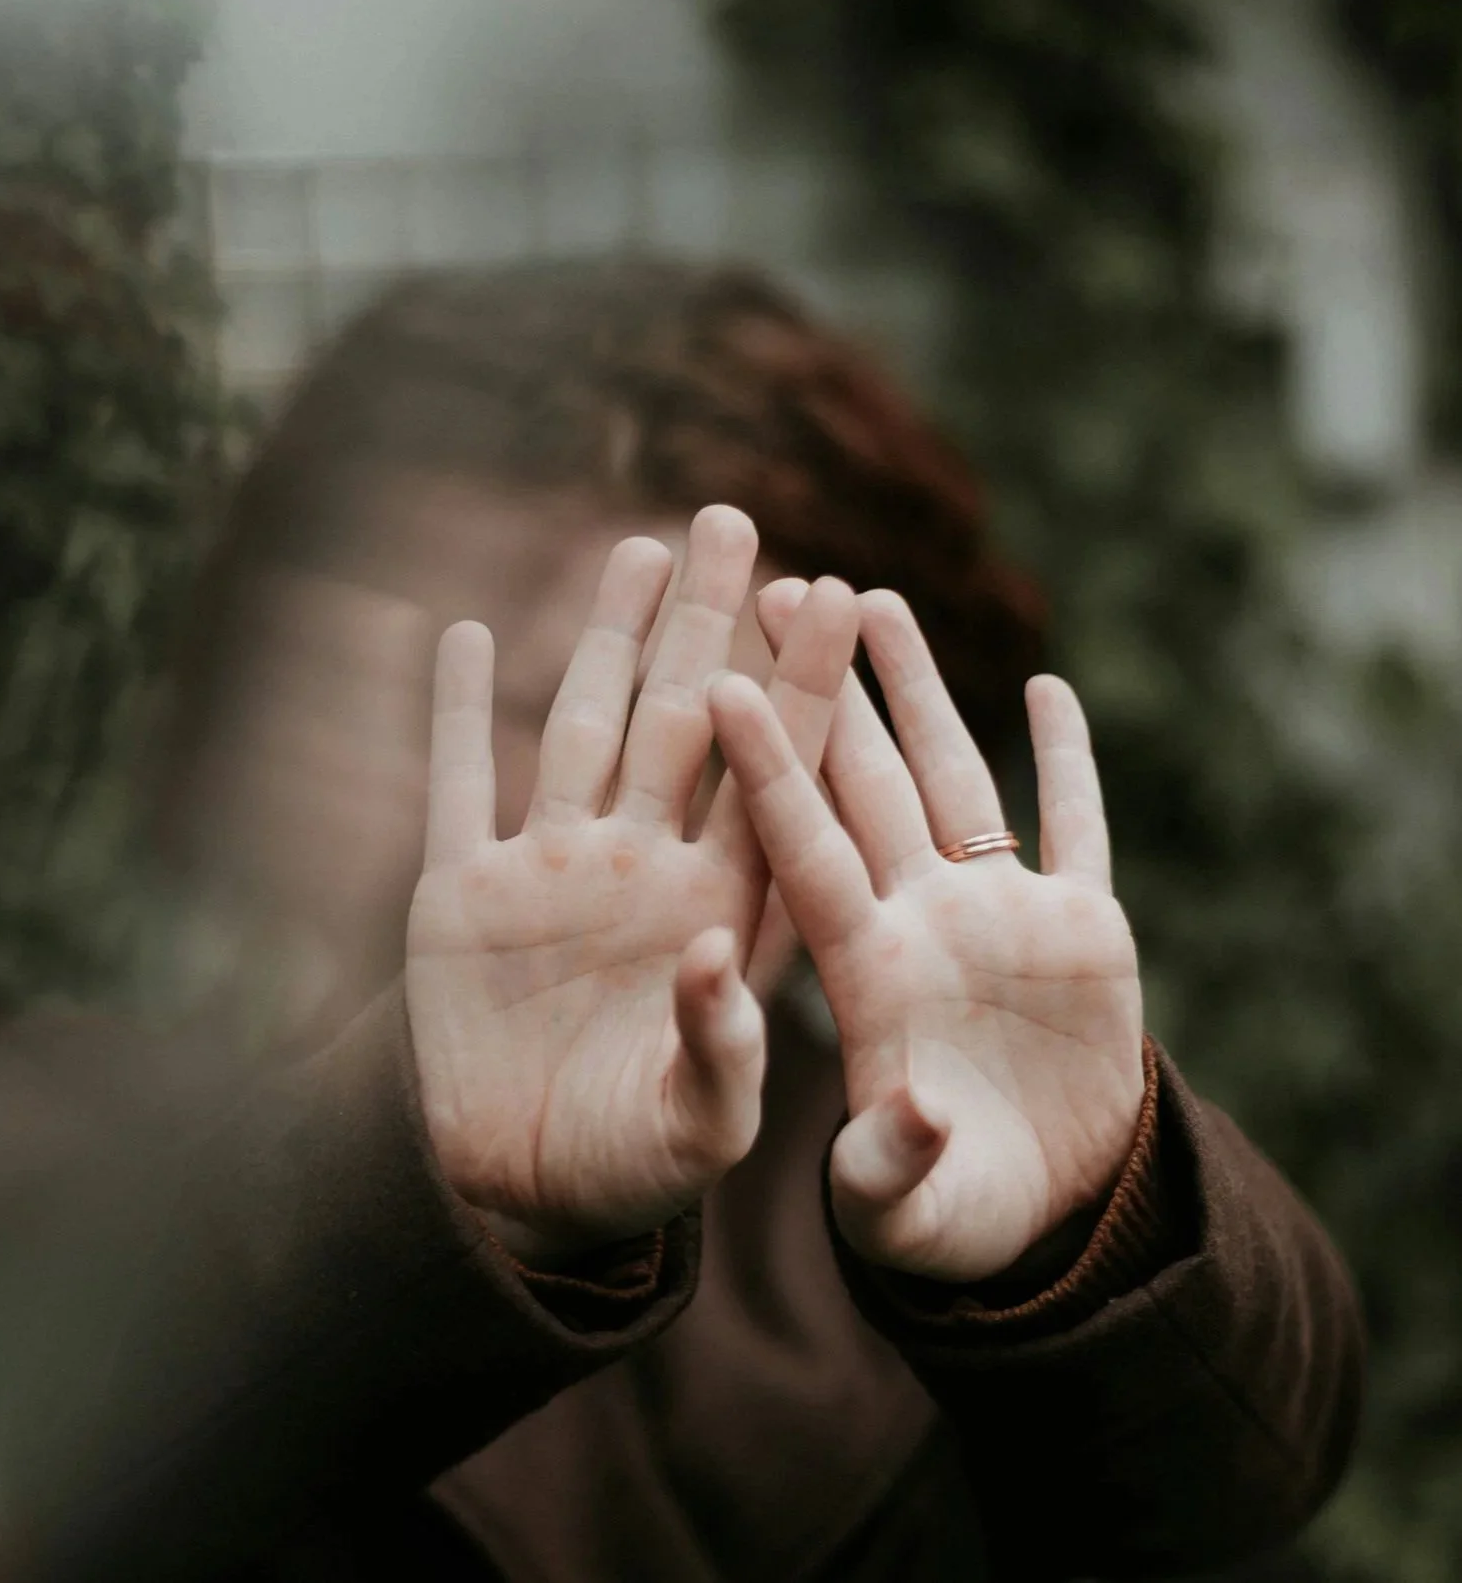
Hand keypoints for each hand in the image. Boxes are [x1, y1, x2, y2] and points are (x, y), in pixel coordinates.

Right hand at [406, 509, 857, 1260]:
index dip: (805, 687)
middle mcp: (644, 869)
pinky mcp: (462, 894)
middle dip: (711, 624)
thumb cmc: (634, 1170)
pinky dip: (458, 713)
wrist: (521, 1194)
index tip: (843, 595)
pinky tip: (468, 634)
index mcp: (719, 911)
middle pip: (685, 722)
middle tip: (737, 522)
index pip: (774, 778)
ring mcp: (552, 873)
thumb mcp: (698, 1129)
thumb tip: (719, 958)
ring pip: (584, 727)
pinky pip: (459, 784)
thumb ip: (724, 1051)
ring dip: (607, 640)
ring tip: (640, 547)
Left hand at [711, 582, 1144, 1282]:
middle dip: (826, 685)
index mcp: (864, 973)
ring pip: (952, 776)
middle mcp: (920, 922)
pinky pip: (1077, 827)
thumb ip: (891, 1167)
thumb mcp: (905, 1214)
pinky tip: (1047, 689)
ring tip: (877, 598)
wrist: (1038, 1216)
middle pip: (861, 781)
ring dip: (918, 691)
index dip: (768, 769)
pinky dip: (1069, 762)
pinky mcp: (1083, 931)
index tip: (723, 681)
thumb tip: (912, 1111)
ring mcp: (999, 918)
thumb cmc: (946, 1222)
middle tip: (777, 583)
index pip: (802, 849)